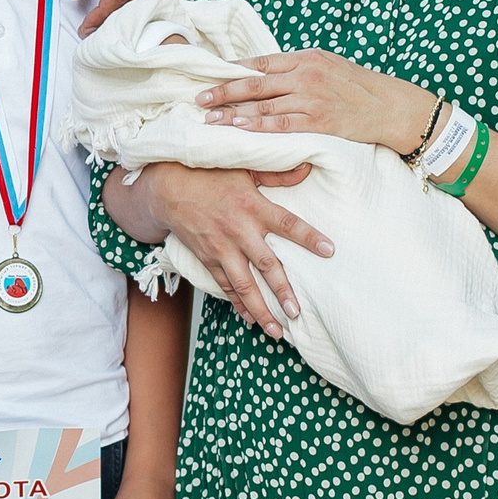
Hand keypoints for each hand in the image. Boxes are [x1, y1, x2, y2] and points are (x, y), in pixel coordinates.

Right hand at [134, 161, 324, 335]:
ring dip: (261, 309)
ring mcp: (222, 247)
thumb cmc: (210, 174)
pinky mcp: (208, 257)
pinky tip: (251, 318)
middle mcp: (239, 230)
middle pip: (266, 265)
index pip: (287, 224)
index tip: (329, 251)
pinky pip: (225, 285)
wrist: (168, 187)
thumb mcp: (245, 167)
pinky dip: (238, 303)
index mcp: (252, 205)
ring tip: (276, 331)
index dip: (309, 237)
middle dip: (282, 291)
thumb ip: (278, 173)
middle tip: (297, 313)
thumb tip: (308, 167)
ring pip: (244, 284)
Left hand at [198, 50, 426, 151]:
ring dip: (234, 113)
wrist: (393, 107)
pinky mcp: (320, 122)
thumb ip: (298, 68)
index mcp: (306, 58)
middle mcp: (306, 75)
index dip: (232, 70)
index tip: (208, 75)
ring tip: (211, 120)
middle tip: (199, 99)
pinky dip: (259, 126)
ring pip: (264, 105)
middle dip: (223, 91)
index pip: (260, 63)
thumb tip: (264, 72)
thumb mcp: (328, 66)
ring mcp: (312, 99)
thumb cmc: (358, 87)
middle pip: (255, 83)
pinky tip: (240, 129)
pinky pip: (283, 125)